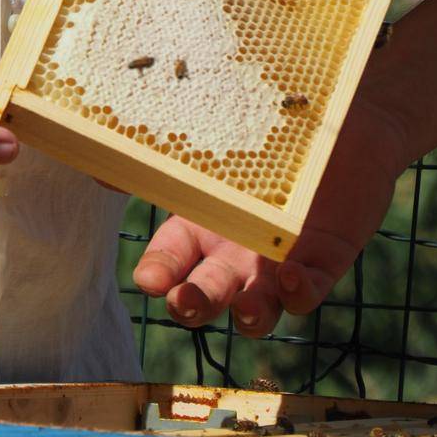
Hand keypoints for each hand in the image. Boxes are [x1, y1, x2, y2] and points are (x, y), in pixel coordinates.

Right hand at [131, 87, 413, 334]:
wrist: (339, 122)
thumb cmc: (269, 132)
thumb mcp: (213, 141)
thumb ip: (163, 155)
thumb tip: (97, 162)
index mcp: (200, 226)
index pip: (168, 260)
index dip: (157, 274)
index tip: (149, 280)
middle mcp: (235, 253)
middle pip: (206, 294)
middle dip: (191, 304)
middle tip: (184, 301)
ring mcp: (278, 262)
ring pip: (257, 307)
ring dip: (247, 315)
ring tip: (244, 308)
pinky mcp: (324, 261)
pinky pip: (310, 291)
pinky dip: (299, 293)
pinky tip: (292, 278)